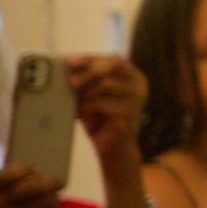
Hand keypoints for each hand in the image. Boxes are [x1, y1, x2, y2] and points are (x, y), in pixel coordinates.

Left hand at [66, 54, 148, 168]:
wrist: (113, 149)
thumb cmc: (101, 118)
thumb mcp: (94, 95)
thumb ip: (89, 81)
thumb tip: (67, 68)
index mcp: (133, 76)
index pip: (114, 59)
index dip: (92, 58)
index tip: (72, 62)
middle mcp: (139, 85)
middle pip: (112, 68)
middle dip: (88, 73)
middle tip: (71, 82)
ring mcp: (136, 100)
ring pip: (106, 84)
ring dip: (85, 92)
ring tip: (73, 102)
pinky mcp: (128, 115)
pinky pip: (101, 104)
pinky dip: (85, 107)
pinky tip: (77, 114)